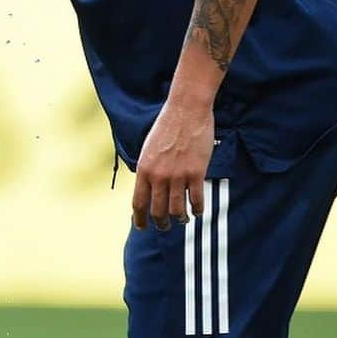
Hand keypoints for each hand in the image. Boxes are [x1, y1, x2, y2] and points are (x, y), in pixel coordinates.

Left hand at [132, 96, 214, 231]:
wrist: (186, 110)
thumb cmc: (167, 126)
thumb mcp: (148, 149)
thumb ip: (148, 170)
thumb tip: (148, 190)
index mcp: (143, 169)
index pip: (138, 203)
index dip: (139, 219)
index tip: (141, 227)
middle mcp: (158, 175)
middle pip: (158, 211)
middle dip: (161, 223)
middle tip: (165, 226)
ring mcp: (177, 175)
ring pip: (177, 211)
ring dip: (180, 219)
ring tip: (183, 219)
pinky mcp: (196, 173)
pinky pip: (197, 201)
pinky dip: (198, 210)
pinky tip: (198, 210)